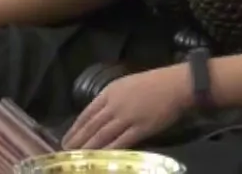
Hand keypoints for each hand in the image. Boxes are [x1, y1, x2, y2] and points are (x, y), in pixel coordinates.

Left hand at [61, 65, 193, 150]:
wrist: (174, 84)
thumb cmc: (153, 82)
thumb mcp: (126, 84)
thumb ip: (112, 98)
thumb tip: (100, 112)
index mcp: (110, 92)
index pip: (87, 113)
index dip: (76, 127)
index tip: (67, 137)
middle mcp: (114, 105)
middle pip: (92, 126)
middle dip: (78, 140)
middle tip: (66, 151)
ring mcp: (127, 117)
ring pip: (102, 135)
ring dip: (89, 148)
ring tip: (79, 157)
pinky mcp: (140, 128)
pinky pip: (121, 142)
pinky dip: (109, 151)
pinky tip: (101, 158)